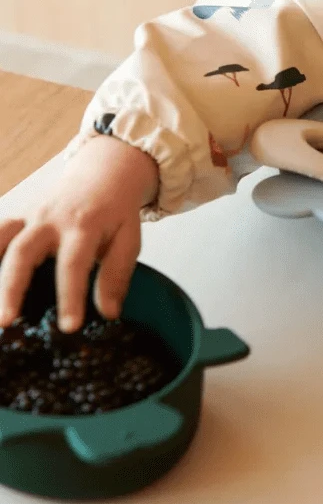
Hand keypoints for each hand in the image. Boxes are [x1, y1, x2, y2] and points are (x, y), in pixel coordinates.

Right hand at [0, 136, 158, 332]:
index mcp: (84, 225)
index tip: (69, 327)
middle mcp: (50, 219)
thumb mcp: (129, 237)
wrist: (104, 175)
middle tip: (6, 322)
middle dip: (12, 288)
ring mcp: (29, 216)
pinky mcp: (17, 217)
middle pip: (23, 252)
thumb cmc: (116, 212)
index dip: (71, 296)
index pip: (74, 264)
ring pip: (1, 240)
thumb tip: (109, 313)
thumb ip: (117, 273)